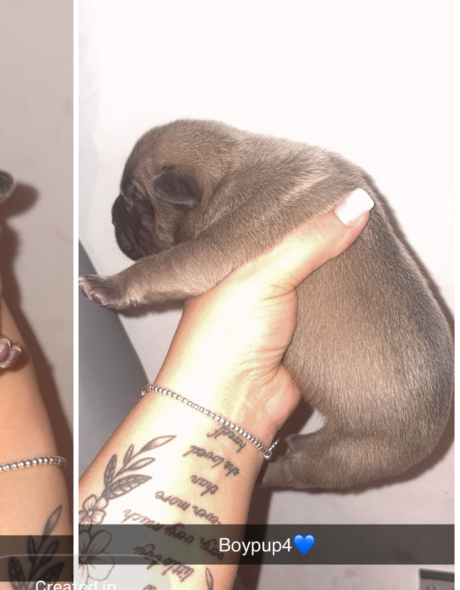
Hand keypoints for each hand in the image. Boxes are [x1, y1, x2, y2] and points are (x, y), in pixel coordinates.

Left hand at [156, 188, 373, 439]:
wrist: (231, 402)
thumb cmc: (222, 339)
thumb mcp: (263, 273)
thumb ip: (308, 240)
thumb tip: (354, 204)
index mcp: (231, 261)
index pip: (269, 222)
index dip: (298, 207)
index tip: (333, 187)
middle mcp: (253, 284)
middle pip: (297, 252)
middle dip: (322, 241)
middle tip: (356, 216)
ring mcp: (277, 313)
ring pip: (316, 283)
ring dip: (335, 275)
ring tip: (366, 248)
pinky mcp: (301, 339)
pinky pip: (330, 313)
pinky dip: (345, 303)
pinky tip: (362, 287)